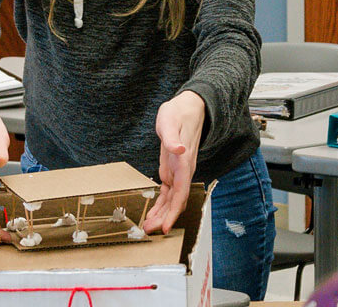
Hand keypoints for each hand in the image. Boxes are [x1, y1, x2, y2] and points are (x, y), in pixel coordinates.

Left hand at [144, 91, 205, 233]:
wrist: (189, 107)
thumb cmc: (179, 112)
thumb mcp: (170, 121)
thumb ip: (172, 137)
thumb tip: (178, 149)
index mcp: (184, 162)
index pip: (180, 192)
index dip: (173, 211)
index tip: (164, 226)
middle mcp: (183, 170)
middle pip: (175, 201)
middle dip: (164, 217)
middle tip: (149, 231)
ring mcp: (178, 171)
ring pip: (171, 199)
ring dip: (161, 213)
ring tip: (148, 227)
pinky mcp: (172, 170)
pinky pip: (167, 192)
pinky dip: (160, 203)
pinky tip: (153, 213)